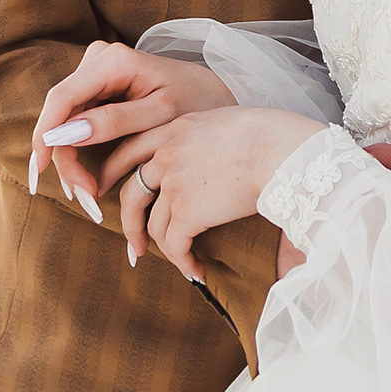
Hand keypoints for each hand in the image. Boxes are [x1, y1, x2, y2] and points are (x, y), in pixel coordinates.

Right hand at [28, 43, 235, 219]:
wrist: (213, 94)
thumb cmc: (195, 102)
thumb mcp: (161, 116)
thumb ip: (115, 122)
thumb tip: (66, 134)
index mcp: (115, 61)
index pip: (62, 98)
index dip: (45, 136)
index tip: (40, 172)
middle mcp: (98, 59)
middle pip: (61, 113)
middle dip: (64, 158)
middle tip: (84, 197)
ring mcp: (95, 72)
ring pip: (64, 120)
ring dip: (70, 159)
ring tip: (88, 194)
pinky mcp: (96, 87)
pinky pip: (75, 120)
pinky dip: (78, 151)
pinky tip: (87, 179)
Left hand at [122, 109, 323, 282]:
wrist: (280, 149)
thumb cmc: (269, 134)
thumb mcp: (224, 122)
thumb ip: (204, 138)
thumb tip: (214, 156)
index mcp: (173, 127)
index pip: (130, 150)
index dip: (116, 175)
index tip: (110, 191)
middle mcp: (166, 153)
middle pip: (130, 193)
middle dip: (127, 223)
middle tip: (135, 242)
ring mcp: (173, 183)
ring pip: (152, 225)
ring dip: (161, 248)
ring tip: (178, 260)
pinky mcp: (187, 211)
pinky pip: (174, 245)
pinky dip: (182, 261)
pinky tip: (196, 269)